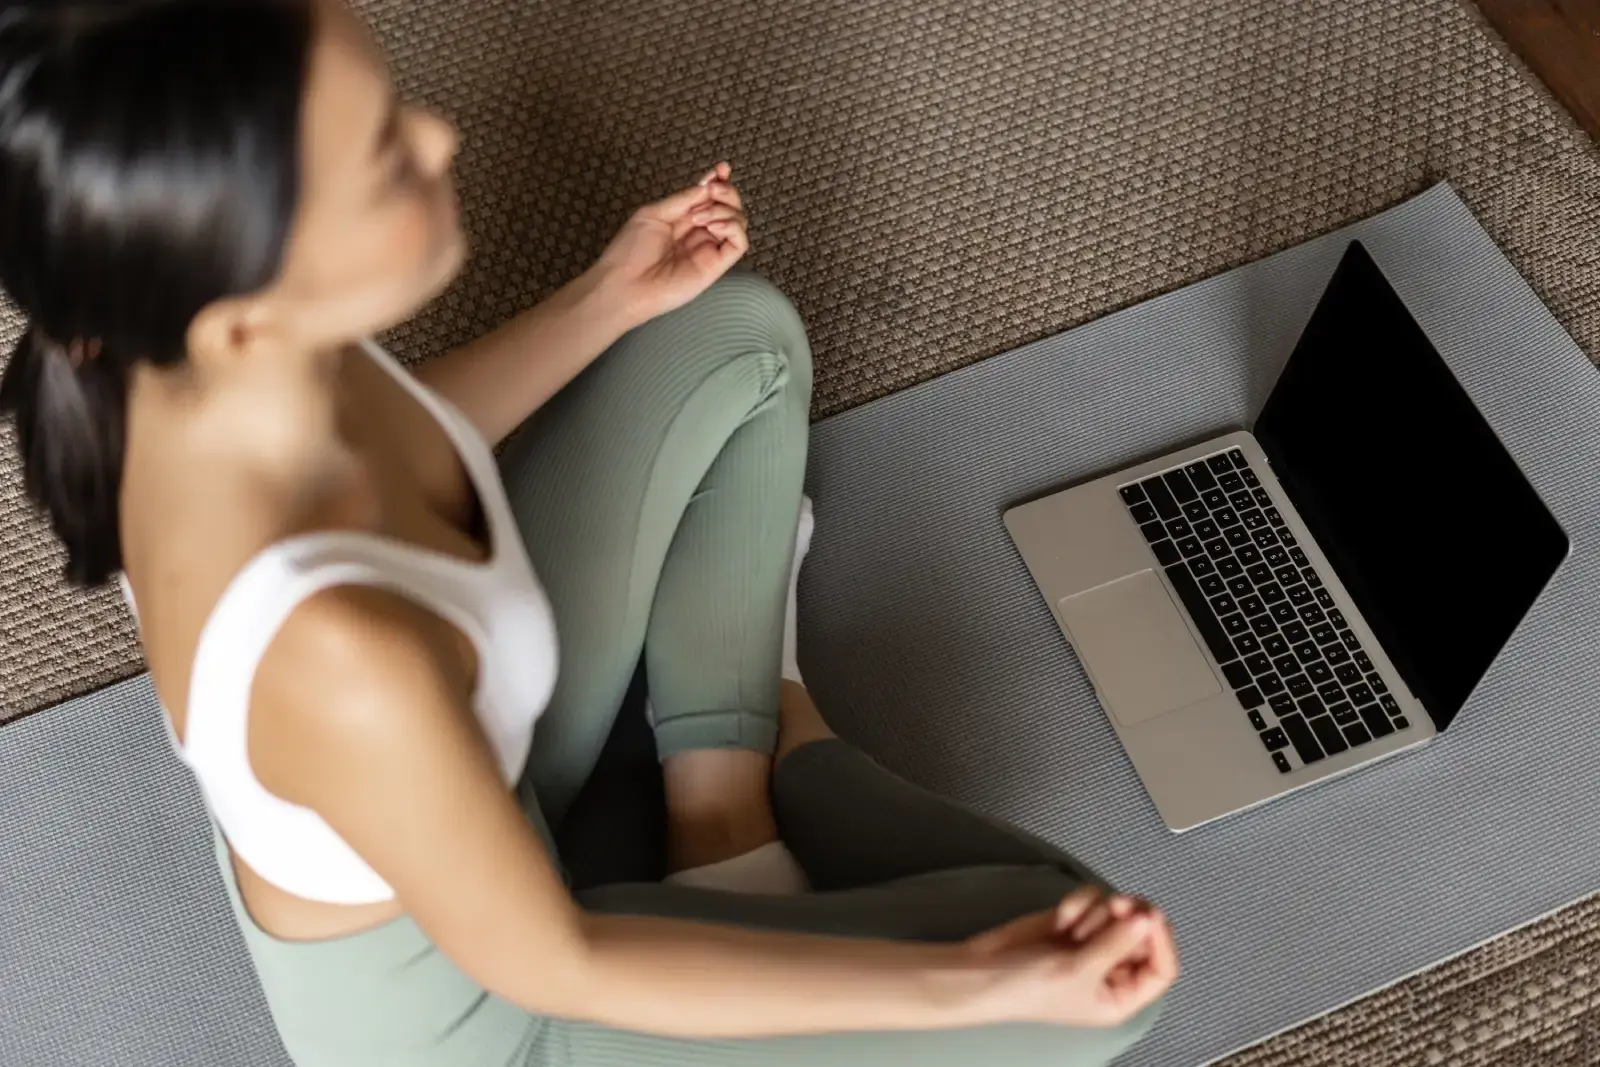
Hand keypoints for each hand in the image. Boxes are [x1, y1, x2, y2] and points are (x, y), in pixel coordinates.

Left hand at [587, 162, 749, 327]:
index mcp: (683, 220)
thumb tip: (708, 186)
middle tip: (712, 191)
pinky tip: (712, 227)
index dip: (719, 181)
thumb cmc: (631, 252)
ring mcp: (709, 250)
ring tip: (699, 218)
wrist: (624, 284)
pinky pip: (739, 243)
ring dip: (723, 210)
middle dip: (726, 192)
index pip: (710, 198)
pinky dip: (732, 228)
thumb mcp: (655, 213)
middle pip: (729, 206)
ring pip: (738, 222)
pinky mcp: (716, 266)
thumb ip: (684, 200)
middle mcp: (699, 234)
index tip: (722, 169)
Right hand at [967, 885, 1178, 1027]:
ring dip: (1097, 912)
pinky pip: (1095, 899)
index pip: (1162, 969)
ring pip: (1120, 912)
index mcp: (1122, 997)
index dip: (1162, 942)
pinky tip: (1061, 917)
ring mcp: (1095, 942)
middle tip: (1116, 905)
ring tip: (1071, 927)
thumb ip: (1117, 944)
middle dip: (1129, 917)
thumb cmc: (1030, 987)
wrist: (984, 970)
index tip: (1150, 916)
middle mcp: (1113, 969)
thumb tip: (1148, 919)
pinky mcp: (1077, 920)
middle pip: (1145, 934)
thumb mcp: (1080, 972)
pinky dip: (1080, 902)